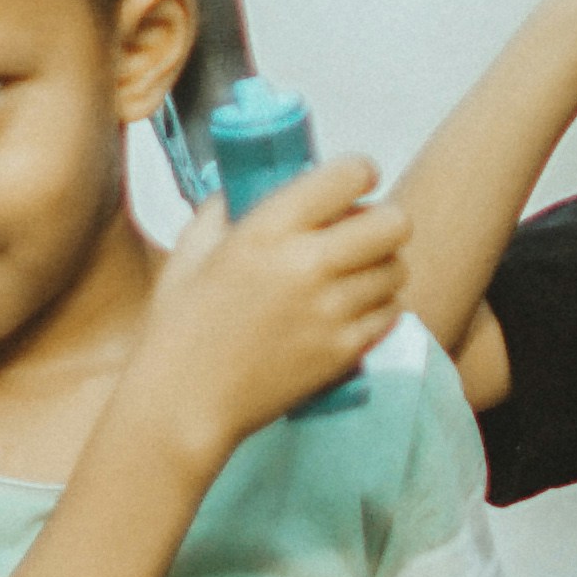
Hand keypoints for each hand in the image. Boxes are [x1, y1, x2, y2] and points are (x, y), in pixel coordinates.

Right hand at [120, 154, 411, 464]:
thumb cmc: (179, 326)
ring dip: (380, 266)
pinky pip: (391, 313)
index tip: (355, 183)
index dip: (360, 174)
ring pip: (396, 269)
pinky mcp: (344, 351)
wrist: (184, 403)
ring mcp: (331, 311)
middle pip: (393, 223)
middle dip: (382, 221)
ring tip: (353, 275)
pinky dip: (378, 307)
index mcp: (267, 229)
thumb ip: (224, 208)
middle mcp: (308, 265)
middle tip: (360, 233)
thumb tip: (250, 183)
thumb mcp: (191, 250)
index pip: (349, 176)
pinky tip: (350, 310)